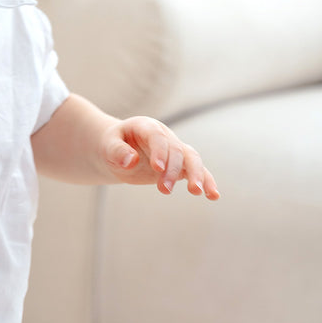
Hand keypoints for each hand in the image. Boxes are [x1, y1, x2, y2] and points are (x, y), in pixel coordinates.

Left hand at [101, 116, 219, 198]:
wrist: (118, 151)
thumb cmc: (111, 146)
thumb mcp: (108, 146)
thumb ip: (117, 151)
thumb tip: (130, 161)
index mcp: (147, 126)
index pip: (157, 137)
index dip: (159, 151)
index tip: (157, 168)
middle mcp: (165, 136)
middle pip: (176, 150)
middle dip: (172, 170)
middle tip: (164, 190)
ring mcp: (175, 149)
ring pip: (192, 159)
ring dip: (196, 175)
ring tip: (197, 192)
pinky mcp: (180, 165)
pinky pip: (197, 171)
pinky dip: (206, 181)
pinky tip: (213, 196)